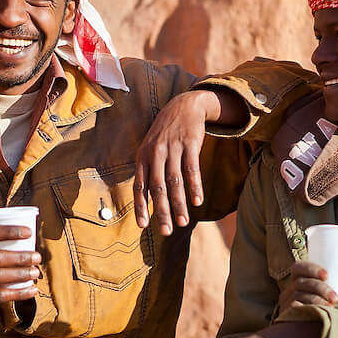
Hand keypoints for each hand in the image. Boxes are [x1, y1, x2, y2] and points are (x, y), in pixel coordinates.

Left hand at [134, 90, 218, 234]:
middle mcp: (155, 153)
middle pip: (158, 187)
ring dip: (179, 203)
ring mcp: (173, 148)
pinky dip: (195, 186)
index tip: (143, 226)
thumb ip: (148, 172)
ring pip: (175, 181)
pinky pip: (192, 169)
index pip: (139, 186)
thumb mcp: (151, 149)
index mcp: (143, 157)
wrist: (183, 106)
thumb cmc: (165, 134)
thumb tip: (146, 201)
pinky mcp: (190, 143)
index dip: (141, 207)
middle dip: (162, 211)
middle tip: (166, 231)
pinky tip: (198, 201)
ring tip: (184, 222)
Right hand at [277, 261, 337, 313]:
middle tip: (335, 297)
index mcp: (298, 281)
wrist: (309, 335)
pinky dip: (307, 310)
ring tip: (331, 307)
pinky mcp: (286, 316)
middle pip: (301, 282)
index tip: (326, 275)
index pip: (298, 267)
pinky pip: (294, 310)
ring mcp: (286, 303)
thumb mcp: (328, 296)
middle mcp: (289, 290)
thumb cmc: (321, 309)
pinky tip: (318, 314)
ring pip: (298, 296)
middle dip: (320, 288)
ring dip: (317, 300)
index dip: (311, 269)